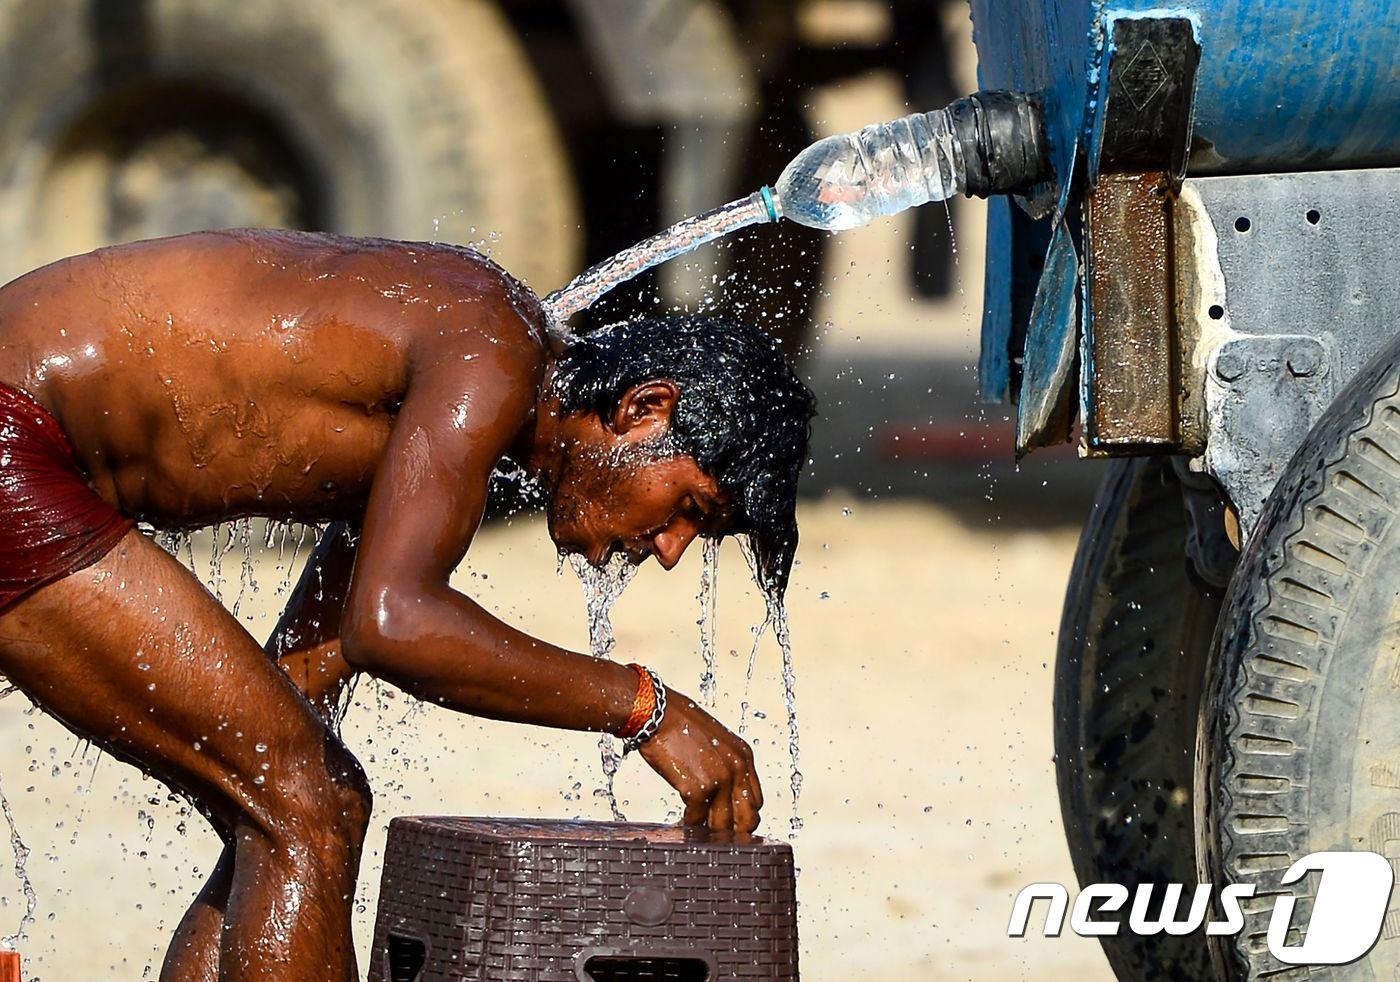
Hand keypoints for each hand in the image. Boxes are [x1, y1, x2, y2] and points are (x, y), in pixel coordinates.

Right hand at [638, 688, 763, 832]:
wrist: (658, 714)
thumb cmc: (680, 724)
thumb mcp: (716, 742)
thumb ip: (726, 766)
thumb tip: (723, 794)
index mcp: (743, 757)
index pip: (756, 800)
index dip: (744, 815)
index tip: (732, 822)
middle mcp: (736, 769)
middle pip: (747, 818)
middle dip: (734, 830)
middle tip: (718, 834)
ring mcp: (719, 780)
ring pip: (723, 825)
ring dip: (710, 831)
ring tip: (700, 831)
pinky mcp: (698, 788)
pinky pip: (697, 819)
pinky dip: (689, 823)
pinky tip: (683, 820)